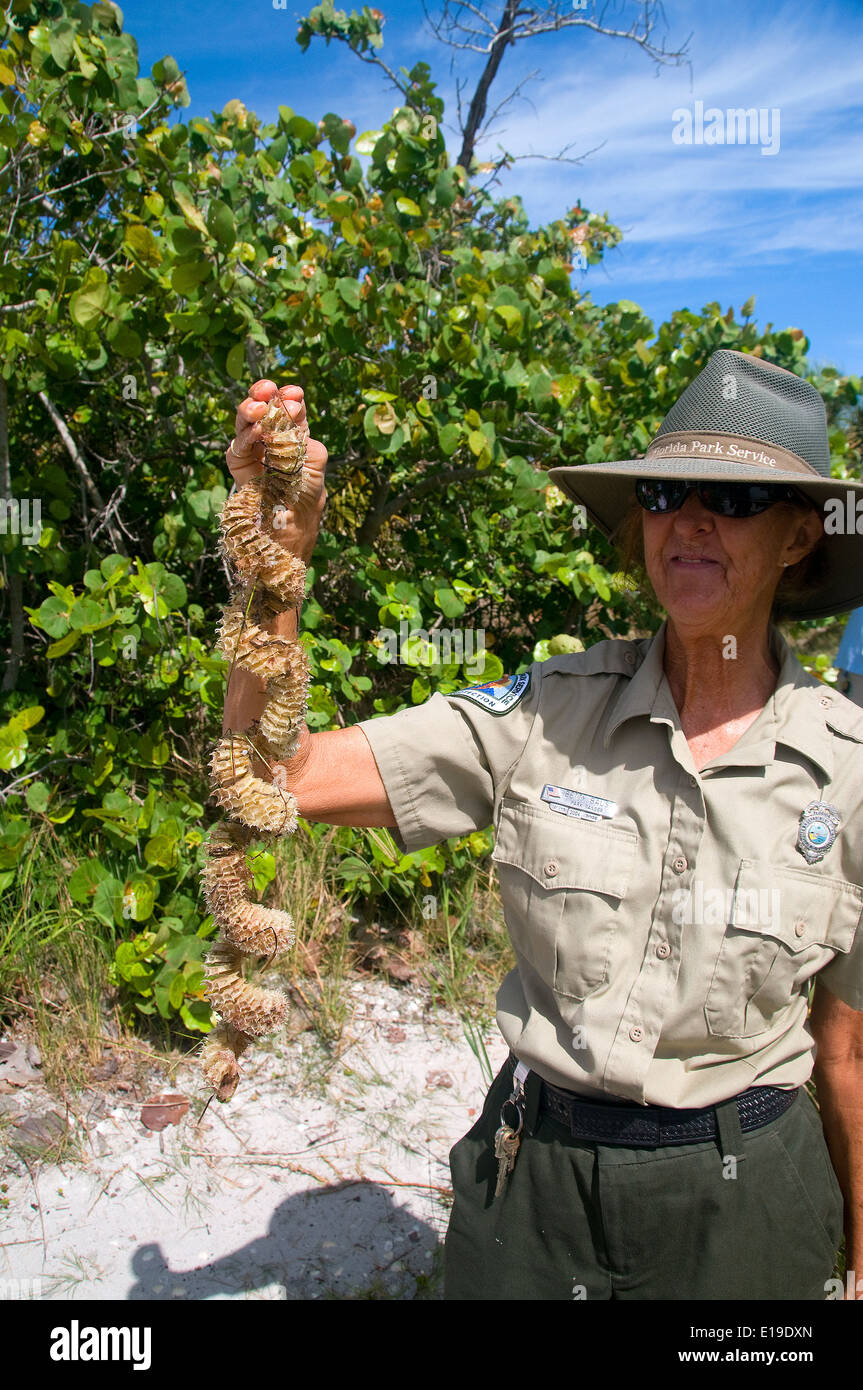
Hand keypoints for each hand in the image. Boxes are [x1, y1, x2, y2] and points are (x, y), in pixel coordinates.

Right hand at [226, 379, 327, 563]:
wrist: (288, 536)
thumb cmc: (306, 503)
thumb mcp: (315, 466)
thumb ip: (305, 440)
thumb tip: (289, 415)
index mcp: (294, 440)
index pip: (289, 411)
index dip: (290, 398)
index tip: (294, 393)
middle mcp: (272, 443)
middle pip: (263, 410)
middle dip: (264, 395)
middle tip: (267, 389)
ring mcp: (253, 455)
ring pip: (245, 423)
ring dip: (249, 411)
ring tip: (258, 408)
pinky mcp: (238, 468)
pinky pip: (238, 447)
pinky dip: (245, 437)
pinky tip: (256, 433)